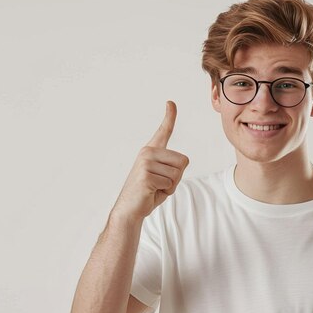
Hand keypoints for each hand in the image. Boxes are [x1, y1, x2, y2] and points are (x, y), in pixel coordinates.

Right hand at [112, 101, 189, 220]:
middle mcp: (147, 152)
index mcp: (151, 151)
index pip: (164, 131)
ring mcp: (145, 162)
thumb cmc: (148, 194)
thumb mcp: (163, 177)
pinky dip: (165, 192)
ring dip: (170, 186)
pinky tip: (150, 193)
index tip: (170, 103)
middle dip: (177, 178)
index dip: (169, 116)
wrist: (129, 210)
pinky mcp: (146, 174)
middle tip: (160, 185)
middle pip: (183, 161)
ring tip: (154, 189)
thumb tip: (182, 161)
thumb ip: (172, 167)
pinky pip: (169, 183)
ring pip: (177, 174)